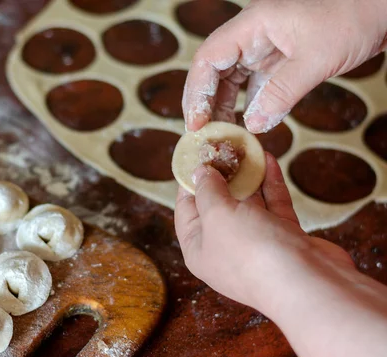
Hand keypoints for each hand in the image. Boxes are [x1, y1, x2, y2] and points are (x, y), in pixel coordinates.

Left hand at [175, 153, 386, 356]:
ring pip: (248, 205)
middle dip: (220, 176)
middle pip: (217, 206)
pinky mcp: (285, 240)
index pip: (186, 211)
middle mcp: (224, 249)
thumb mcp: (216, 216)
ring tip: (244, 147)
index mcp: (198, 249)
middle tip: (222, 145)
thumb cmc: (250, 251)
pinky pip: (273, 207)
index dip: (188, 182)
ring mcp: (256, 245)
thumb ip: (207, 191)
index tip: (193, 155)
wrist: (307, 284)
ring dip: (246, 177)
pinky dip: (270, 185)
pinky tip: (268, 160)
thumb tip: (199, 173)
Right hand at [182, 0, 386, 132]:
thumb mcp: (316, 59)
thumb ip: (281, 93)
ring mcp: (265, 46)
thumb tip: (253, 125)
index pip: (209, 58)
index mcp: (253, 24)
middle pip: (214, 71)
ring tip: (224, 135)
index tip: (197, 122)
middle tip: (205, 134)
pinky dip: (249, 105)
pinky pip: (254, 84)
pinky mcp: (280, 58)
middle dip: (206, 103)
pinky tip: (249, 125)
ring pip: (231, 79)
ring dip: (225, 107)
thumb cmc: (354, 16)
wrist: (383, 6)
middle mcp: (253, 34)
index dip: (197, 91)